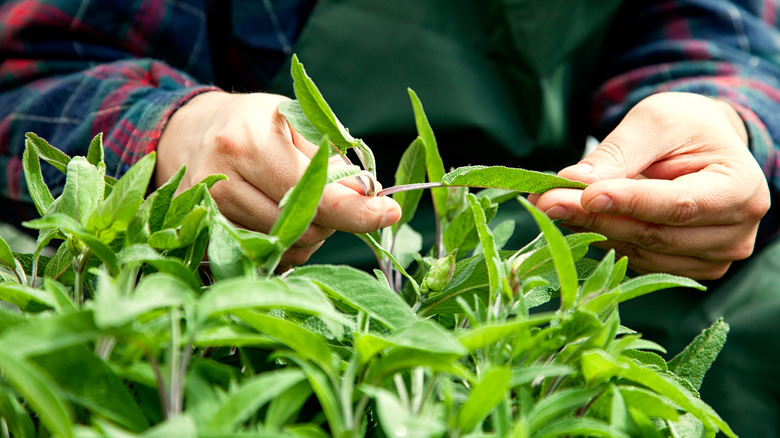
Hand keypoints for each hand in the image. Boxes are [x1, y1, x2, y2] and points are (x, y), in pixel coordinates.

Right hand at [156, 91, 400, 266]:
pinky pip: (267, 260)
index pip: (315, 193)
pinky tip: (281, 220)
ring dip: (311, 235)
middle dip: (332, 219)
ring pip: (287, 249)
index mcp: (248, 143)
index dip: (357, 210)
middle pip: (303, 228)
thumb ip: (334, 162)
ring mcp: (208, 214)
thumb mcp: (299, 124)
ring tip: (300, 203)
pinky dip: (287, 246)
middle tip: (329, 196)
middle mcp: (222, 180)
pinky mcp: (204, 238)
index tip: (388, 212)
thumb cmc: (257, 124)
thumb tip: (370, 198)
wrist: (194, 134)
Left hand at [529, 92, 769, 279]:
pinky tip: (579, 220)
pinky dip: (603, 241)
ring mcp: (711, 259)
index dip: (628, 203)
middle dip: (594, 218)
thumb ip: (618, 154)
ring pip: (639, 252)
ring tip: (554, 205)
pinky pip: (635, 261)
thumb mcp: (654, 122)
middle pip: (653, 234)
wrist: (703, 147)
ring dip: (591, 231)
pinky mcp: (684, 269)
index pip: (678, 205)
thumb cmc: (684, 127)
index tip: (583, 195)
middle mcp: (734, 233)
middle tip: (545, 201)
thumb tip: (573, 182)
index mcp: (741, 189)